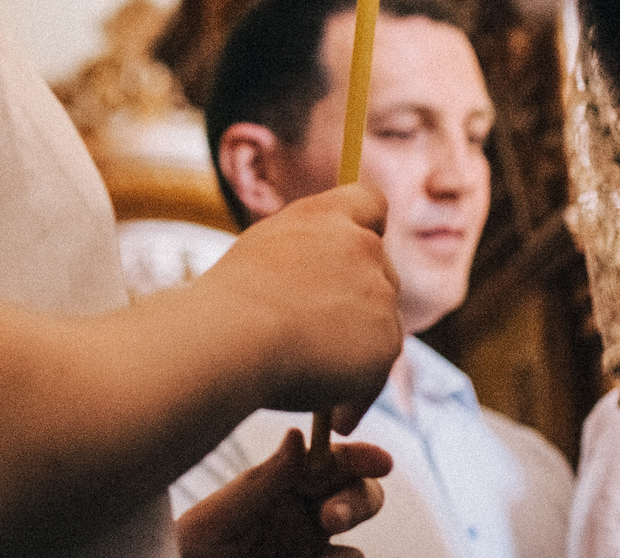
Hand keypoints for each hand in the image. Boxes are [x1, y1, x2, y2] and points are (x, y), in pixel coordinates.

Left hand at [175, 427, 392, 557]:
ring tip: (323, 549)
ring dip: (347, 545)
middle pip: (358, 494)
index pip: (330, 461)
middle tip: (331, 517)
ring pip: (354, 544)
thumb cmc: (196, 546)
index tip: (381, 461)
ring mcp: (309, 549)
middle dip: (358, 500)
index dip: (359, 456)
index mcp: (282, 483)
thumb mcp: (223, 514)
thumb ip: (266, 480)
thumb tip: (298, 434)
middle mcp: (302, 514)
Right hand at [197, 181, 403, 416]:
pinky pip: (380, 370)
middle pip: (381, 272)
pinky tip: (335, 418)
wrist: (231, 335)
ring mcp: (379, 291)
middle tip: (323, 340)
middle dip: (360, 304)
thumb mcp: (265, 254)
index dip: (366, 229)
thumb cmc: (230, 302)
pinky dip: (359, 393)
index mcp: (325, 215)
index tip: (350, 258)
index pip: (370, 203)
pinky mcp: (389, 337)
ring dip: (358, 352)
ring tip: (320, 387)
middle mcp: (360, 245)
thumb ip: (307, 253)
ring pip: (381, 324)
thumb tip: (324, 280)